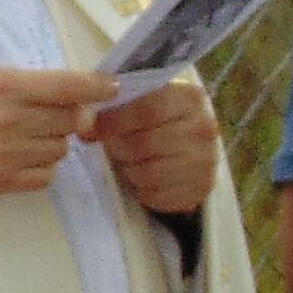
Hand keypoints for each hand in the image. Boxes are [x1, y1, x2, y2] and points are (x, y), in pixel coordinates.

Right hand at [0, 64, 113, 199]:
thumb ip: (28, 85)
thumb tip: (76, 99)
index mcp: (3, 84)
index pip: (66, 85)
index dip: (96, 86)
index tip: (112, 87)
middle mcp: (8, 118)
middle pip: (70, 120)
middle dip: (69, 118)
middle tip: (49, 117)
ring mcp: (5, 153)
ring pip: (60, 150)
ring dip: (52, 144)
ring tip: (25, 139)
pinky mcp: (0, 181)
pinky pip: (46, 177)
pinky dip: (41, 168)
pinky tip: (21, 159)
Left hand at [86, 77, 216, 216]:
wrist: (189, 148)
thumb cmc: (158, 121)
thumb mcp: (142, 104)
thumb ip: (116, 109)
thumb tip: (86, 127)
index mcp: (189, 97)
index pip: (149, 108)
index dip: (116, 120)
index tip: (97, 128)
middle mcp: (204, 127)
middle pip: (146, 143)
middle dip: (120, 148)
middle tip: (113, 148)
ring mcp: (206, 160)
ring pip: (150, 173)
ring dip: (129, 170)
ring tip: (128, 163)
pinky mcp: (201, 188)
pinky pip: (158, 195)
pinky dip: (142, 190)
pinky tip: (142, 180)